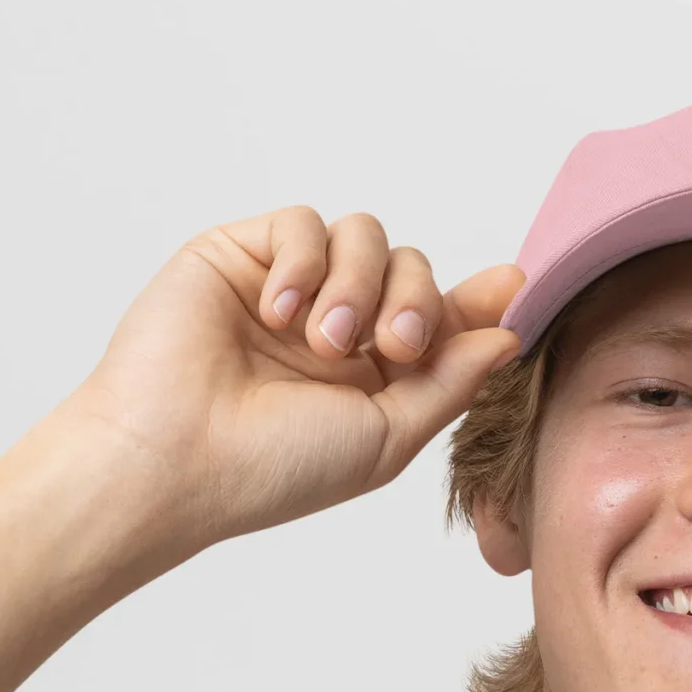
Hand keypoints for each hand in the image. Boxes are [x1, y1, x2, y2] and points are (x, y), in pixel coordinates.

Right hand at [61, 208, 523, 555]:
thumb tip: (507, 334)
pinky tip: (278, 314)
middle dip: (417, 302)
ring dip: (359, 285)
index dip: (477, 301)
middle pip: (412, 268)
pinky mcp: (242, 254)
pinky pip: (304, 223)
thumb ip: (449, 383)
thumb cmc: (275, 468)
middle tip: (393, 348)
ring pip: (365, 236)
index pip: (440, 320)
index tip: (513, 288)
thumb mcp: (387, 438)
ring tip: (326, 342)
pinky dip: (304, 264)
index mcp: (374, 378)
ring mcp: (291, 289)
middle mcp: (337, 329)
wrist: (178, 457)